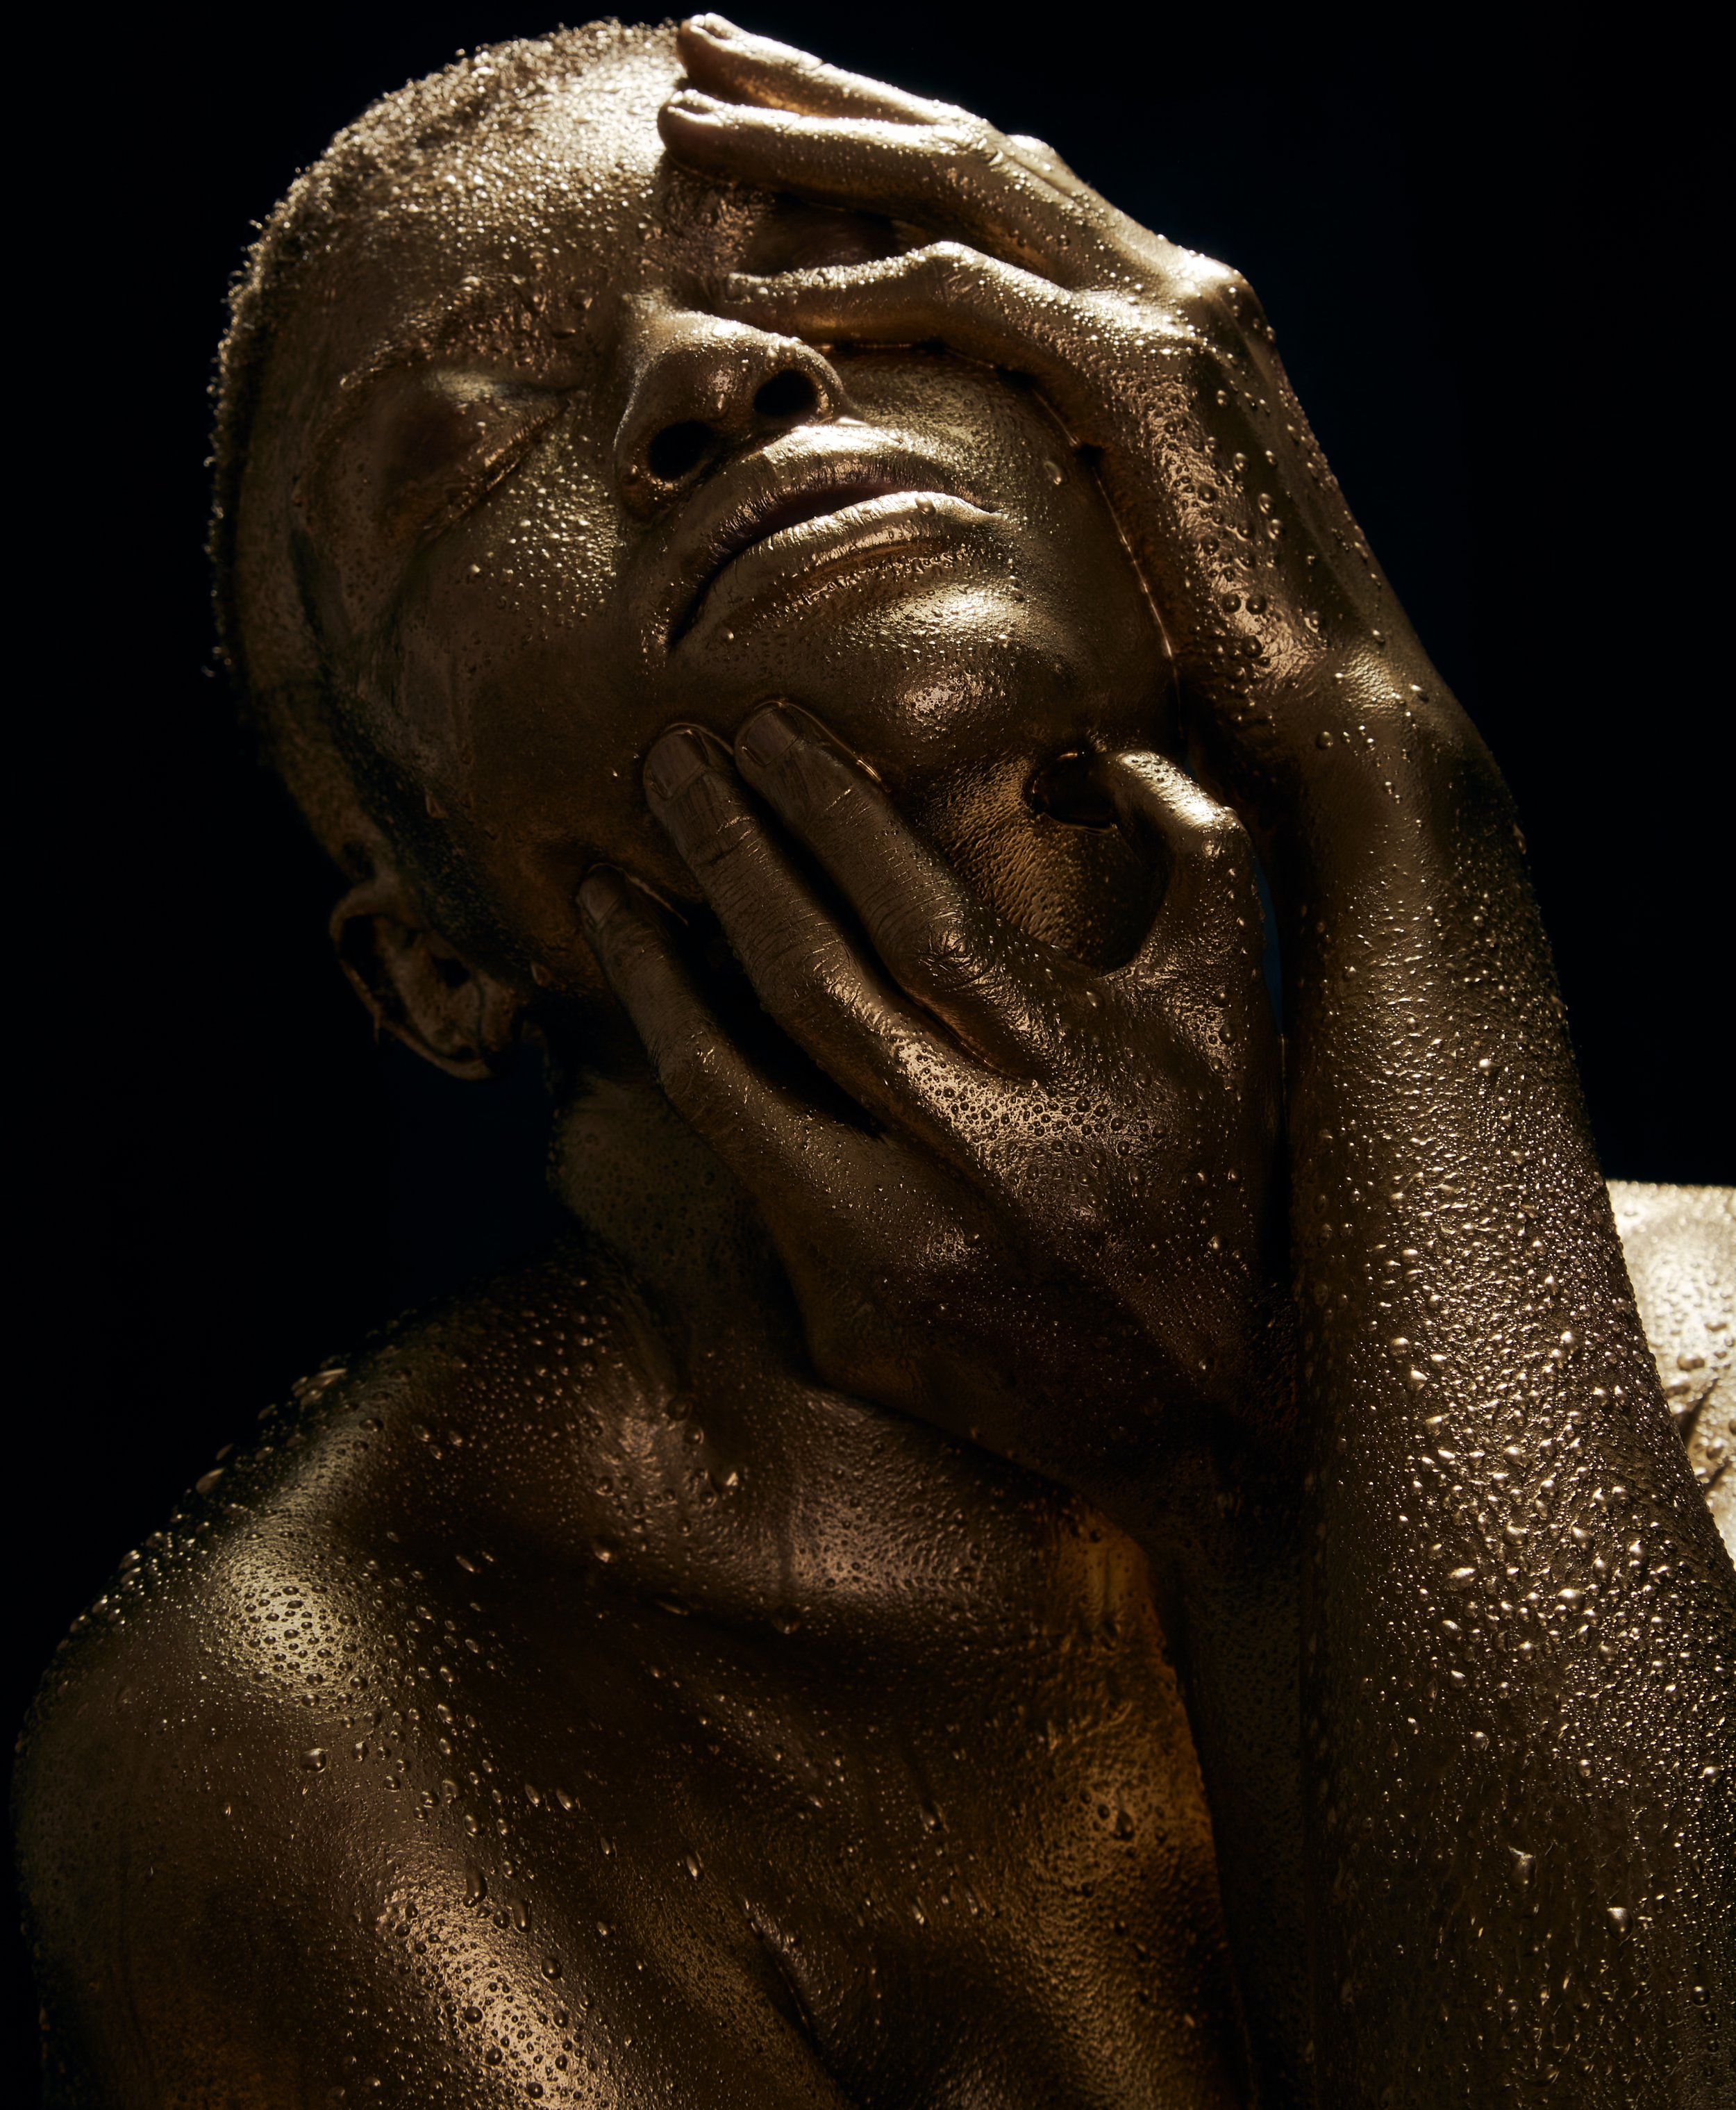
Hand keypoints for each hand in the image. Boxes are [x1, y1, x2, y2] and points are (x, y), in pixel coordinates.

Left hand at [578, 703, 1285, 1520]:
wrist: (1207, 1418)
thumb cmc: (1215, 1178)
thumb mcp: (1236, 1010)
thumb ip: (1197, 855)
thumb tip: (1093, 752)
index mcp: (1071, 1070)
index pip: (915, 907)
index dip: (826, 807)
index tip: (767, 729)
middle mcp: (976, 1160)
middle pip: (805, 974)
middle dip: (725, 849)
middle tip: (670, 761)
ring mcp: (895, 1252)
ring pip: (727, 1085)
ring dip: (653, 975)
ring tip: (607, 890)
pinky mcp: (846, 1321)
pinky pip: (742, 1179)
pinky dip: (696, 1087)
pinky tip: (657, 1023)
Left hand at [661, 14, 1462, 832]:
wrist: (1345, 726)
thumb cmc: (1224, 669)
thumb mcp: (1119, 531)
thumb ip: (1050, 461)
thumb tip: (941, 467)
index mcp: (1169, 311)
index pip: (1003, 183)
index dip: (876, 128)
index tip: (759, 105)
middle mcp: (1176, 284)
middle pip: (970, 143)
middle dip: (823, 89)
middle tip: (697, 43)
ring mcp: (1173, 318)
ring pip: (963, 182)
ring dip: (813, 144)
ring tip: (687, 123)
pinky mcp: (1154, 380)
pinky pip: (976, 300)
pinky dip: (862, 286)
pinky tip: (763, 295)